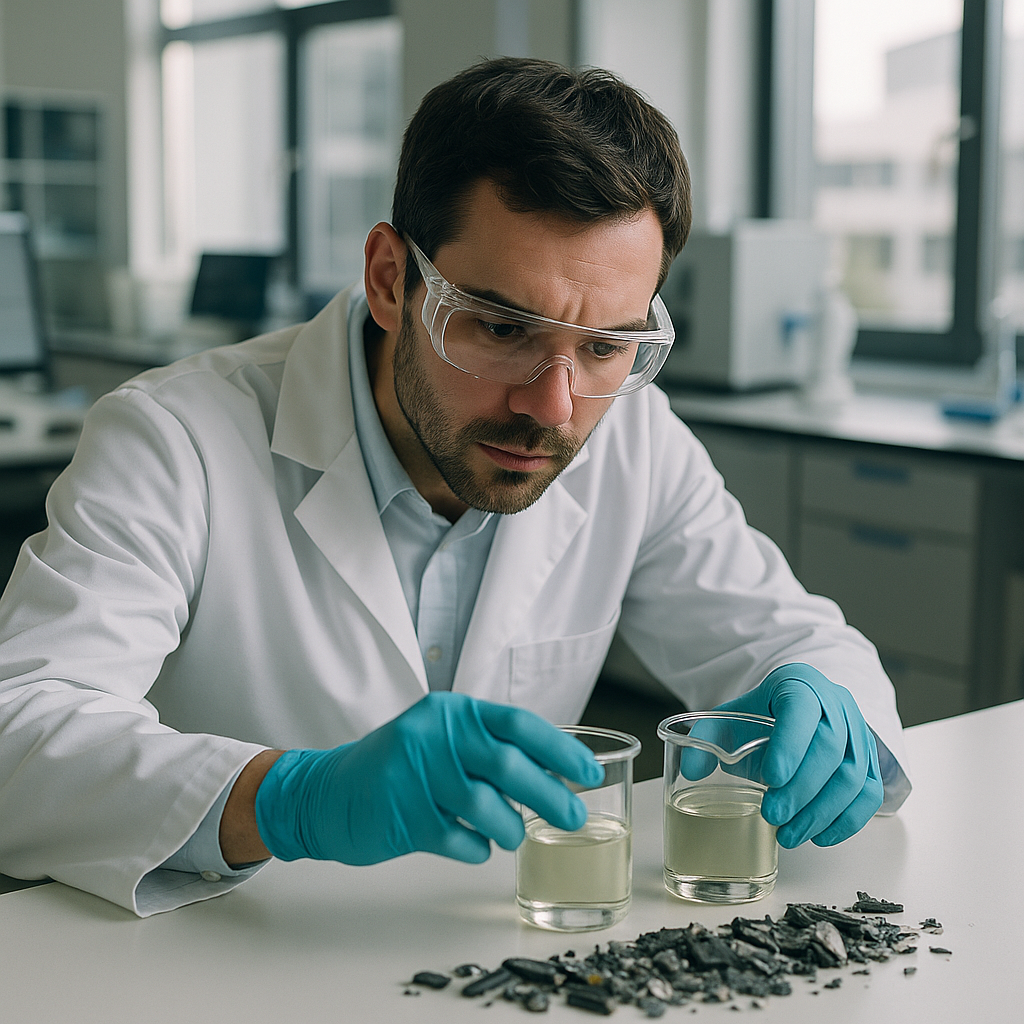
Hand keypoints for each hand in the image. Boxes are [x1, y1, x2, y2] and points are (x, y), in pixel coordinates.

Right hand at [252, 691, 603, 864]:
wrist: (327, 792)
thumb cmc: (400, 767)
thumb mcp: (442, 739)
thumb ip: (488, 747)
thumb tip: (556, 773)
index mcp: (451, 711)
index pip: (517, 724)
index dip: (560, 749)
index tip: (589, 772)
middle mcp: (433, 734)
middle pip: (508, 765)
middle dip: (550, 795)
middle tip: (575, 817)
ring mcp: (414, 774)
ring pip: (486, 807)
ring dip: (510, 828)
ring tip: (511, 834)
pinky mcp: (401, 816)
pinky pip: (458, 840)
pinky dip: (477, 848)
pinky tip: (475, 845)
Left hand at [716, 663, 882, 847]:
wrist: (796, 712)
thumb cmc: (762, 717)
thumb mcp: (729, 718)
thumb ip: (706, 739)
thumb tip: (691, 769)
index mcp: (800, 685)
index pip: (801, 710)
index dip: (790, 745)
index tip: (770, 778)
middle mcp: (836, 704)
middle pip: (830, 748)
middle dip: (801, 788)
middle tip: (773, 816)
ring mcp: (859, 732)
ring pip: (854, 775)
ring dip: (821, 812)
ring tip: (789, 835)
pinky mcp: (870, 761)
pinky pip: (870, 794)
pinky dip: (846, 821)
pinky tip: (819, 837)